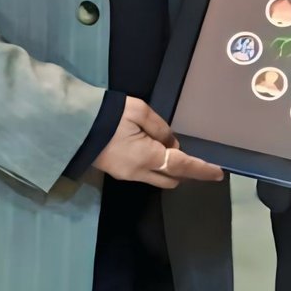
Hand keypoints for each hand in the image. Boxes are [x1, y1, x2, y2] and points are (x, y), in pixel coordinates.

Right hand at [93, 96, 222, 187]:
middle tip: (189, 154)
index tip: (218, 174)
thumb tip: (172, 143)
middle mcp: (138, 172)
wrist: (71, 124)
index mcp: (146, 157)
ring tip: (167, 147)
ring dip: (168, 168)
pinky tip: (151, 149)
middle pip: (172, 178)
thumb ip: (161, 128)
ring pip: (158, 179)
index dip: (201, 170)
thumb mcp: (140, 112)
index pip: (182, 167)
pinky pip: (145, 174)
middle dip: (185, 170)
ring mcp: (127, 175)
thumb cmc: (108, 114)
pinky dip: (155, 166)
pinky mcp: (118, 173)